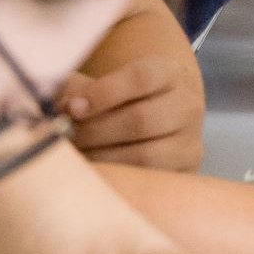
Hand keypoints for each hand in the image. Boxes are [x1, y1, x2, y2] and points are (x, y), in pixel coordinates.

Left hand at [58, 54, 203, 171]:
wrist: (159, 123)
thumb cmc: (120, 102)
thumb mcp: (102, 85)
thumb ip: (79, 90)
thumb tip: (62, 109)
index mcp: (170, 73)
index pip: (142, 77)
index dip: (104, 92)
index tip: (72, 107)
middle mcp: (188, 105)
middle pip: (142, 119)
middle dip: (95, 131)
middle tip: (67, 138)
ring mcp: (191, 141)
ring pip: (147, 155)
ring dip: (104, 158)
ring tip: (79, 158)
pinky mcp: (187, 171)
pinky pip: (150, 181)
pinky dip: (119, 179)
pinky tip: (98, 173)